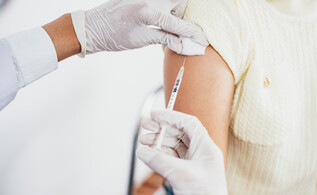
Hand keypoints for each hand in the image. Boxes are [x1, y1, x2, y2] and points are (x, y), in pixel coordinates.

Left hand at [84, 0, 207, 53]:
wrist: (93, 28)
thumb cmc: (114, 36)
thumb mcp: (141, 40)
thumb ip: (165, 39)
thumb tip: (184, 45)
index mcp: (148, 11)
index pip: (177, 24)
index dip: (191, 33)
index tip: (202, 40)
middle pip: (178, 3)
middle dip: (180, 17)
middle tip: (175, 30)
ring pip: (171, 0)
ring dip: (172, 11)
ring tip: (162, 24)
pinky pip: (160, 1)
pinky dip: (164, 9)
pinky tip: (156, 19)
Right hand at [137, 110, 236, 194]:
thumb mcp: (179, 175)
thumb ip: (159, 160)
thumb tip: (143, 151)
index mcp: (206, 148)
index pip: (188, 123)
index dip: (171, 116)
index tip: (155, 115)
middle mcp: (201, 153)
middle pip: (179, 133)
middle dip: (162, 129)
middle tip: (145, 126)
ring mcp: (193, 164)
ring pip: (174, 146)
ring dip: (158, 142)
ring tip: (143, 142)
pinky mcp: (186, 174)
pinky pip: (171, 159)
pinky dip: (159, 155)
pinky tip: (148, 154)